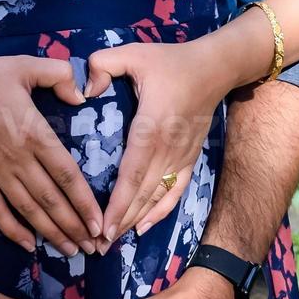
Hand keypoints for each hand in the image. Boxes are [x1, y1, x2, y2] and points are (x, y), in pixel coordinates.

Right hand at [0, 55, 102, 255]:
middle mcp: (17, 159)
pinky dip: (13, 230)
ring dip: (51, 233)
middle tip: (94, 247)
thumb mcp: (26, 65)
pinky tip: (29, 246)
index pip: (66, 174)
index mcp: (34, 134)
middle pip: (51, 200)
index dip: (84, 201)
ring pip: (28, 210)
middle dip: (74, 226)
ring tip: (71, 250)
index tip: (99, 222)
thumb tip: (82, 96)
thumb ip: (59, 74)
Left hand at [84, 40, 230, 246]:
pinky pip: (175, 191)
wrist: (215, 67)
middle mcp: (168, 148)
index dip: (119, 202)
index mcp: (151, 125)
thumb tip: (83, 90)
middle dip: (120, 221)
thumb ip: (103, 65)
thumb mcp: (133, 53)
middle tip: (97, 246)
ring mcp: (182, 156)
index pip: (132, 172)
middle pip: (143, 193)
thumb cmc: (170, 61)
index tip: (102, 225)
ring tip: (113, 243)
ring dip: (136, 221)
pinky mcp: (190, 158)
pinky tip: (143, 228)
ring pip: (157, 196)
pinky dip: (160, 212)